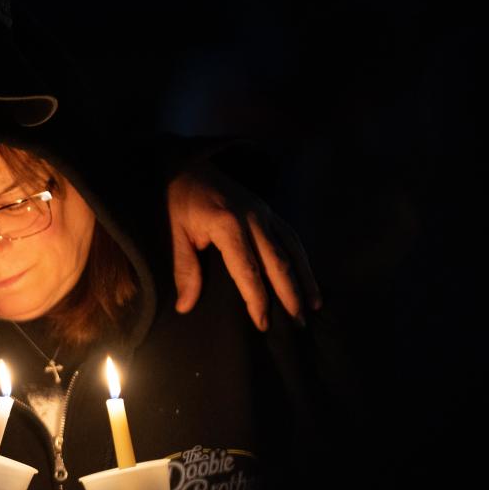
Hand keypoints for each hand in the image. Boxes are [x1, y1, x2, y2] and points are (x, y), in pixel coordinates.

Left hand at [167, 164, 320, 329]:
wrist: (187, 165)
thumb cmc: (178, 202)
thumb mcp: (174, 233)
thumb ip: (184, 269)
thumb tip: (185, 306)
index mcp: (228, 224)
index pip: (248, 270)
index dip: (257, 299)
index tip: (262, 323)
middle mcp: (253, 218)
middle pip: (278, 262)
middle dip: (290, 295)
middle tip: (298, 324)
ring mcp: (265, 212)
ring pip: (292, 249)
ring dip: (305, 279)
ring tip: (313, 306)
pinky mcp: (269, 211)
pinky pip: (291, 237)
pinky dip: (303, 260)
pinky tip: (308, 279)